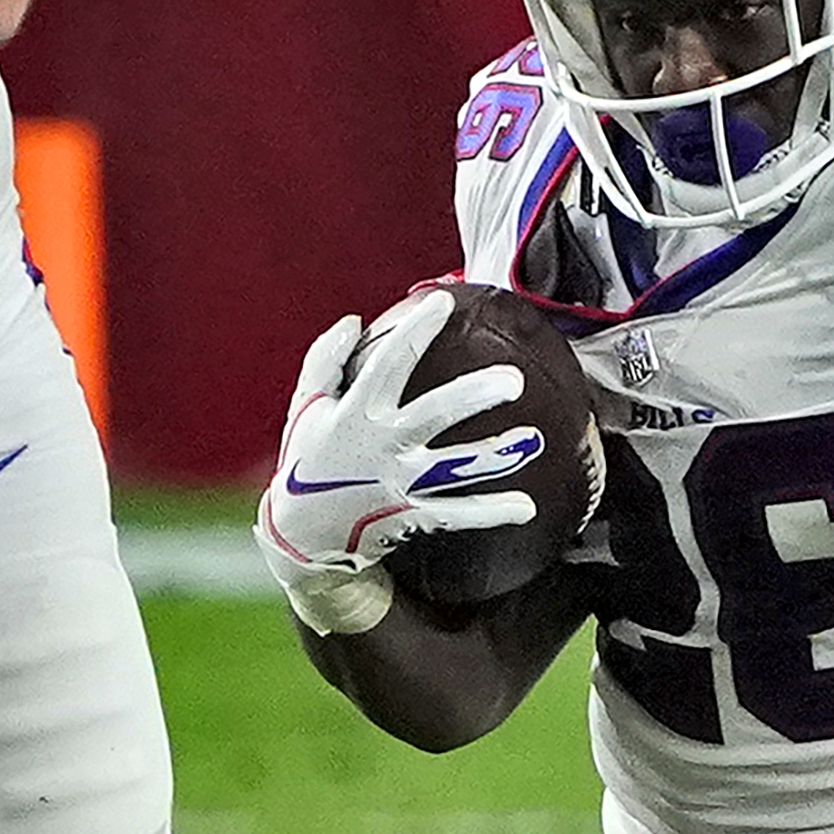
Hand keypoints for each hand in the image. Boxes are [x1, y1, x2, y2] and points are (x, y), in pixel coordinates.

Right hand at [255, 285, 532, 634]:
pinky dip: (490, 512)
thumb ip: (326, 360)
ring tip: (534, 441)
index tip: (444, 302)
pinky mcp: (408, 514)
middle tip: (514, 379)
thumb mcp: (305, 406)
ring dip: (495, 455)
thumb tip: (353, 319)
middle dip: (473, 396)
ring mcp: (397, 481)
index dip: (416, 329)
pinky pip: (455, 514)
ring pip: (453, 467)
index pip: (389, 361)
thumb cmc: (307, 458)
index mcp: (356, 411)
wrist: (300, 532)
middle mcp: (381, 444)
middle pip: (434, 414)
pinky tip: (527, 508)